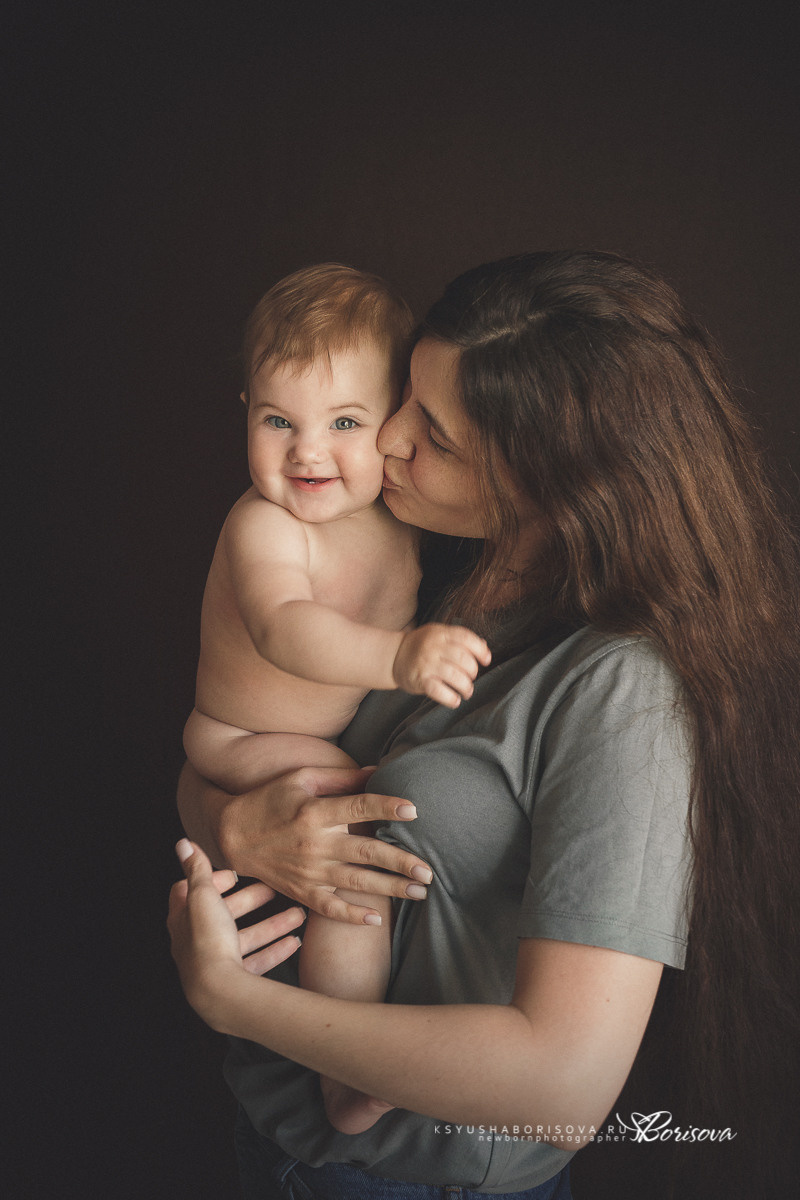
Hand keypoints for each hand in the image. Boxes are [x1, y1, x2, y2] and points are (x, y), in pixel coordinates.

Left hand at [167, 839, 304, 1027]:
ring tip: (297, 914)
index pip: (191, 893)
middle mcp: (196, 941)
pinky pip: (258, 961)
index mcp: (184, 919)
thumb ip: (197, 870)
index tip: (235, 875)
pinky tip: (295, 942)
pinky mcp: (234, 979)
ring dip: (273, 924)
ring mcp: (216, 962)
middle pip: (225, 914)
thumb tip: (183, 844)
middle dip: (251, 900)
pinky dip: (276, 949)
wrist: (217, 992)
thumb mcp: (203, 896)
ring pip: (247, 937)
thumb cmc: (208, 940)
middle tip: (272, 890)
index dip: (211, 881)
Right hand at [188, 764, 434, 922]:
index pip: (359, 808)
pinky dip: (351, 916)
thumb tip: (378, 772)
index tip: (413, 812)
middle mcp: (314, 844)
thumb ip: (340, 778)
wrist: (232, 835)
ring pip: (356, 882)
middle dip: (400, 862)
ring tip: (419, 891)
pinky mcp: (301, 891)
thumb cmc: (270, 800)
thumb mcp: (300, 778)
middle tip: (429, 870)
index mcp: (315, 812)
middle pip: (366, 853)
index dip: (386, 809)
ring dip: (390, 889)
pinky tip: (375, 920)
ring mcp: (308, 872)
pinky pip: (330, 908)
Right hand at [392, 623, 491, 707]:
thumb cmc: (421, 646)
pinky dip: (450, 698)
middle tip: (471, 677)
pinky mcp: (420, 680)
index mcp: (441, 633)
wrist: (394, 656)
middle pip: (463, 659)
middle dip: (473, 671)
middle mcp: (434, 647)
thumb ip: (460, 639)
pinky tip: (455, 700)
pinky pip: (438, 691)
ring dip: (466, 687)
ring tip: (466, 691)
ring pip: (454, 676)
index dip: (480, 650)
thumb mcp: (439, 634)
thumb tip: (484, 649)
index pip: (466, 638)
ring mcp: (426, 664)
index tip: (486, 660)